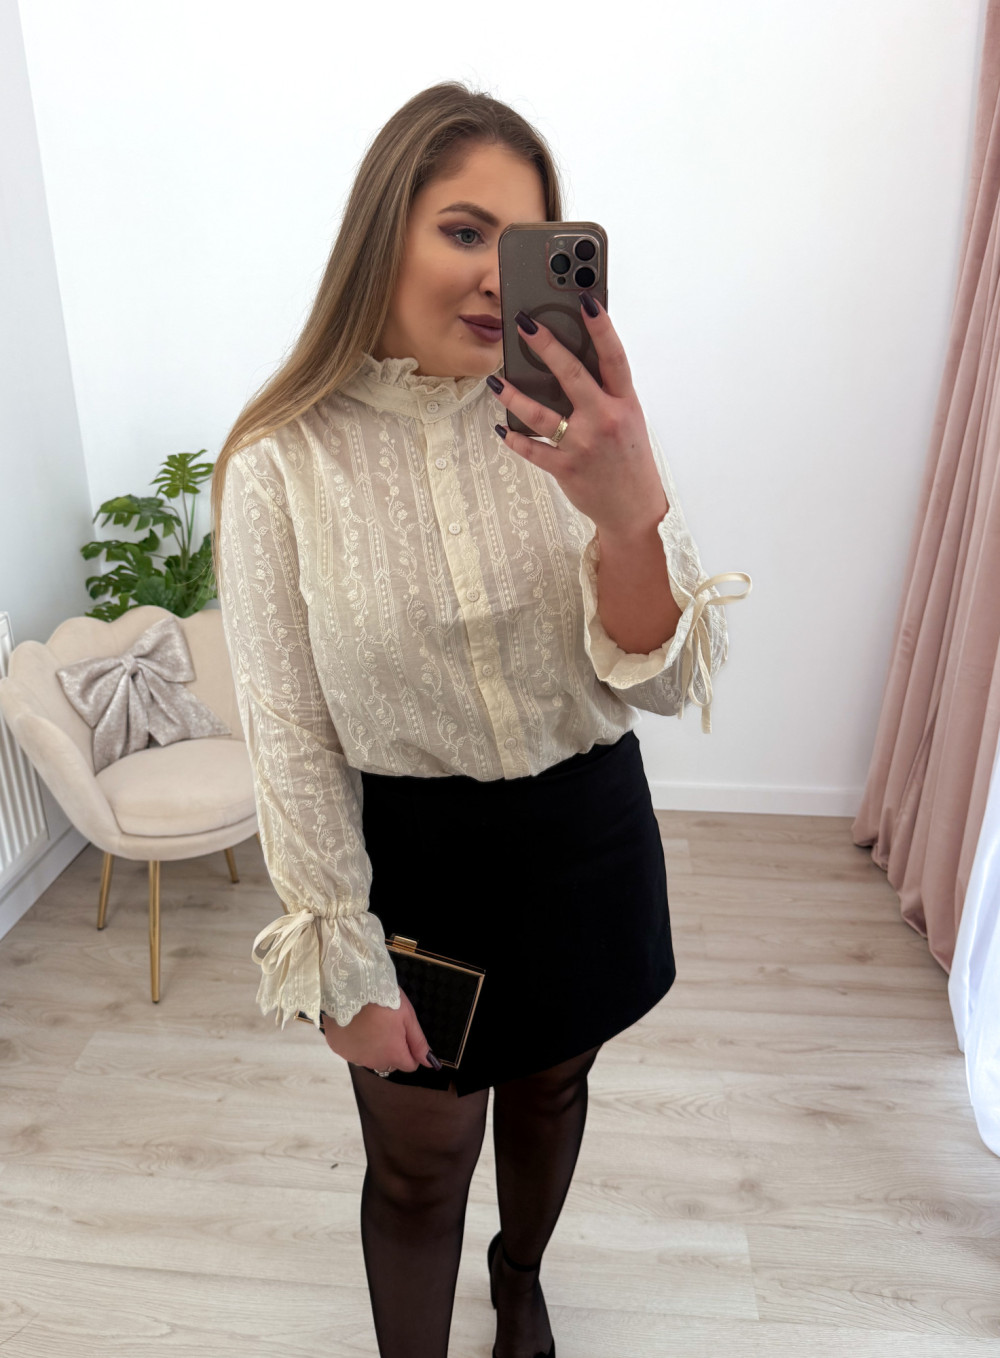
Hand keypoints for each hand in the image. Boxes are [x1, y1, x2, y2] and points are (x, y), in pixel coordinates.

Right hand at [321, 987, 437, 1073]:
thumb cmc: (384, 1000)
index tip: (404, 1033)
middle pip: (389, 1063)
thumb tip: (430, 1063)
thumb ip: (419, 1043)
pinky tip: (355, 1026)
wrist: (350, 988)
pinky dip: (355, 1043)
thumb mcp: (408, 1017)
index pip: (409, 1065)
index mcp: (393, 1055)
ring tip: (369, 1024)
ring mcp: (354, 1057)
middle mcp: (374, 1062)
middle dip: (391, 1050)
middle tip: (386, 1026)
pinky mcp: (339, 1049)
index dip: (410, 1051)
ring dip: (373, 1048)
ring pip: (370, 1058)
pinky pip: (352, 1051)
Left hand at [490, 295, 667, 541]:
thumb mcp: (628, 420)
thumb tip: (572, 363)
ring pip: (542, 414)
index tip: (585, 300)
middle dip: (547, 347)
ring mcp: (584, 446)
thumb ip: (606, 394)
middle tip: (524, 324)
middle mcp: (605, 420)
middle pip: (573, 376)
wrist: (634, 509)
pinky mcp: (567, 469)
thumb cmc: (629, 459)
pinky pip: (534, 450)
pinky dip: (516, 439)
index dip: (601, 327)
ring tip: (495, 381)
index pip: (614, 357)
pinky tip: (503, 428)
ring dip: (514, 395)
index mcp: (625, 403)